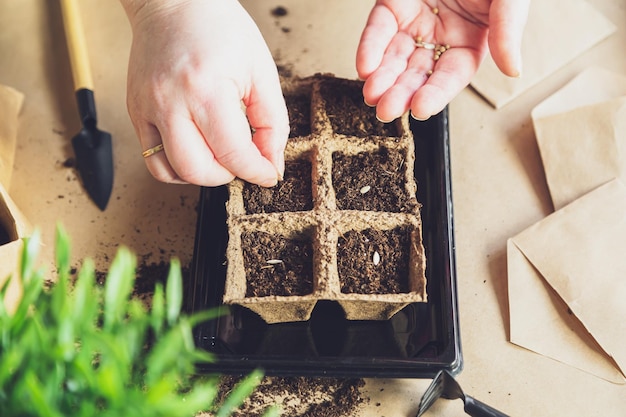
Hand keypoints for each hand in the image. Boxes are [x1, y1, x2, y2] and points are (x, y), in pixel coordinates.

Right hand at [120, 0, 287, 186]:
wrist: (173, 1)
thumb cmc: (217, 26)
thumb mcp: (260, 70)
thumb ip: (272, 122)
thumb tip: (271, 162)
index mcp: (206, 88)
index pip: (233, 152)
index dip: (257, 171)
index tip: (268, 174)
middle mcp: (170, 102)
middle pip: (198, 170)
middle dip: (228, 175)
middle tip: (241, 159)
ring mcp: (147, 108)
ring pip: (170, 171)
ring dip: (200, 175)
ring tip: (217, 155)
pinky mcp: (135, 111)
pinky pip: (151, 158)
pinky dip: (176, 167)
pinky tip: (195, 151)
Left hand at [356, 0, 529, 120]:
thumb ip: (507, 32)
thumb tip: (513, 70)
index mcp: (470, 43)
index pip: (450, 76)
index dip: (436, 94)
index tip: (420, 109)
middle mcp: (440, 38)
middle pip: (417, 73)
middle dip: (401, 93)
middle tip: (386, 111)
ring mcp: (414, 23)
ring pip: (395, 57)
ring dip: (382, 78)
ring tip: (372, 95)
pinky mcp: (393, 6)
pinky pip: (379, 29)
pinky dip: (370, 48)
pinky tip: (365, 67)